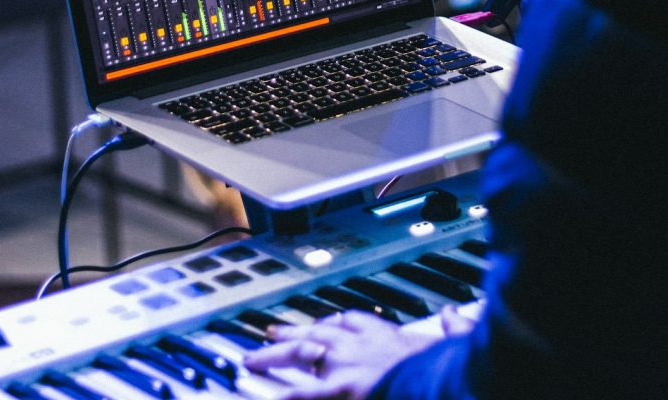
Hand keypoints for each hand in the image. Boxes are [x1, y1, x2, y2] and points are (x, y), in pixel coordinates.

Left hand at [244, 310, 437, 399]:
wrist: (438, 383)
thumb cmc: (444, 367)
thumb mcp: (453, 345)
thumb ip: (454, 328)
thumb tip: (456, 315)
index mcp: (387, 334)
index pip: (353, 320)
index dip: (334, 322)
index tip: (324, 323)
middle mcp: (360, 344)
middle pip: (318, 330)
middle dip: (293, 331)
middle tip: (271, 333)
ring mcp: (344, 365)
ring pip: (300, 351)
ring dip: (274, 354)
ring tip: (253, 358)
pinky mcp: (337, 389)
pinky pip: (299, 392)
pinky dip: (281, 392)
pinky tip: (257, 394)